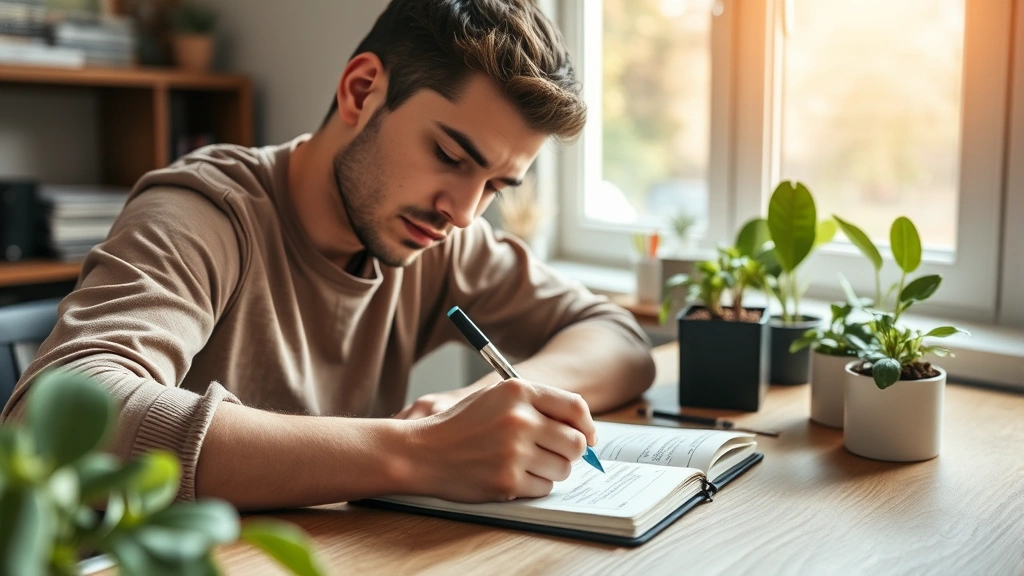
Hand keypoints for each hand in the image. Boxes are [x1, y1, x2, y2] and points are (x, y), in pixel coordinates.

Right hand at [404, 379, 596, 502]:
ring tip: (526, 464)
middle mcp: (520, 419)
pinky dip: (533, 485)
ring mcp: (514, 451)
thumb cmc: (461, 424)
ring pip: (563, 468)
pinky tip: (512, 475)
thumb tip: (582, 427)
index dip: (588, 425)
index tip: (589, 437)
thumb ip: (536, 404)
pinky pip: (544, 487)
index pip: (575, 407)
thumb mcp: (495, 397)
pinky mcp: (508, 481)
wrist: (422, 451)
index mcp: (518, 391)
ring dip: (551, 470)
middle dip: (570, 452)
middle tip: (554, 454)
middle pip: (576, 442)